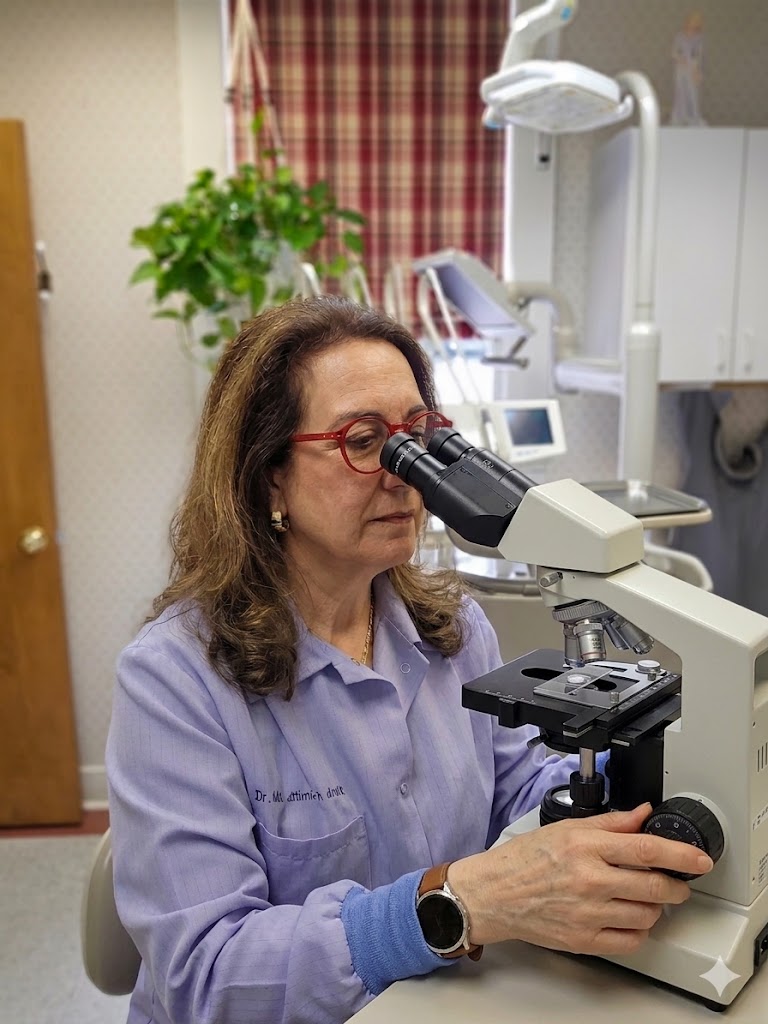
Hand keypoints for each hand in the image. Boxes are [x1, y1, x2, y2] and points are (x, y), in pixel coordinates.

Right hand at [447, 804, 712, 956]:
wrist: (494, 893)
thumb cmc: (524, 860)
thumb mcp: (565, 829)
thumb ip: (609, 823)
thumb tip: (642, 814)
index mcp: (585, 847)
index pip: (646, 849)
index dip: (680, 855)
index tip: (699, 859)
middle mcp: (589, 880)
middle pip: (654, 886)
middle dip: (675, 886)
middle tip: (675, 883)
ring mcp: (587, 913)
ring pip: (647, 915)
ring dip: (655, 907)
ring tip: (642, 897)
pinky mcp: (584, 940)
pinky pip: (630, 940)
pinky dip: (638, 930)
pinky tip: (628, 917)